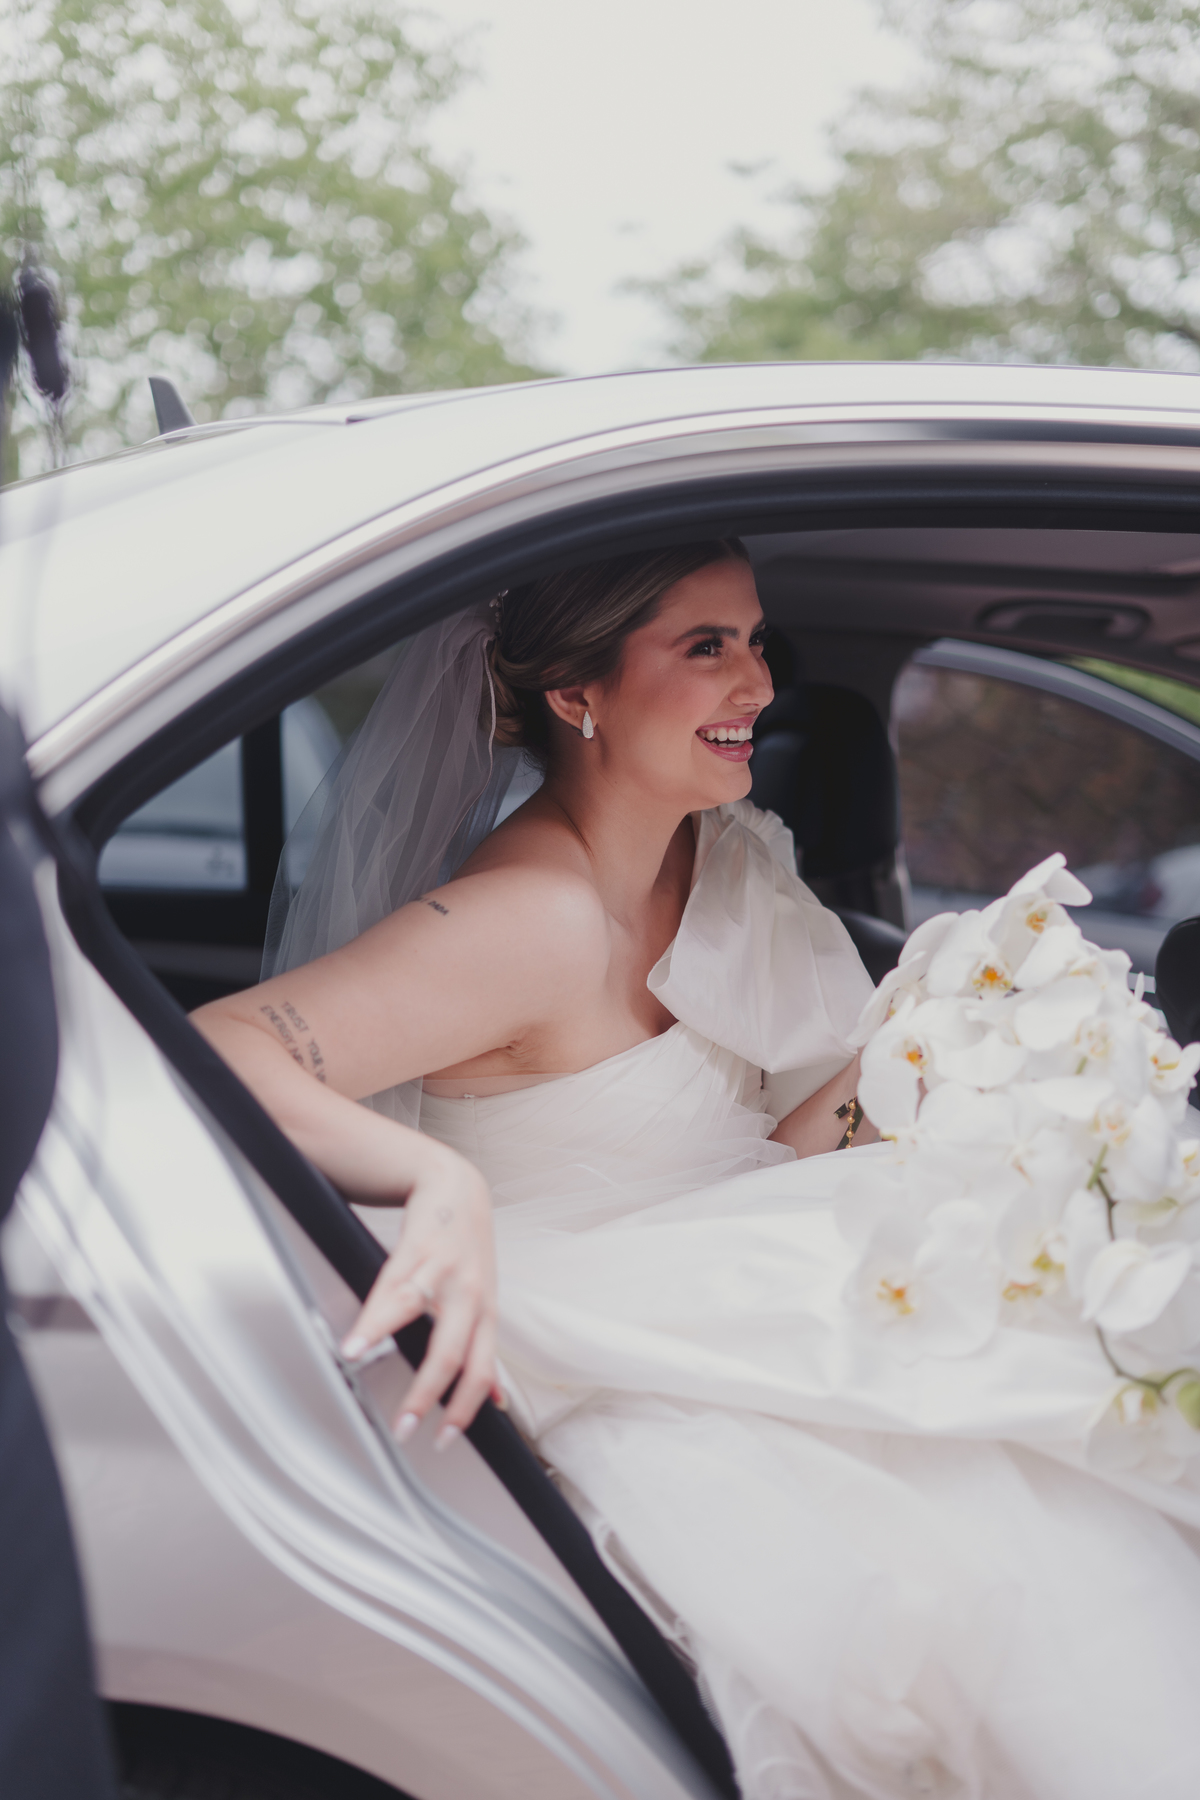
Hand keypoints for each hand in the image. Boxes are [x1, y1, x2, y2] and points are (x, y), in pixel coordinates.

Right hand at [341, 1140, 499, 1450]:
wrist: (457, 1185)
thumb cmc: (466, 1249)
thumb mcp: (484, 1299)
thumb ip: (484, 1347)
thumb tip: (497, 1400)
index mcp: (485, 1313)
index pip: (481, 1370)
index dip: (465, 1408)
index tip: (442, 1440)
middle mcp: (469, 1294)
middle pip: (451, 1351)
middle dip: (425, 1394)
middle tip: (403, 1427)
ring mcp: (444, 1269)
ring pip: (416, 1311)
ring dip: (382, 1339)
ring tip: (355, 1361)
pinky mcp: (417, 1247)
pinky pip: (391, 1282)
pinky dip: (370, 1311)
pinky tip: (353, 1330)